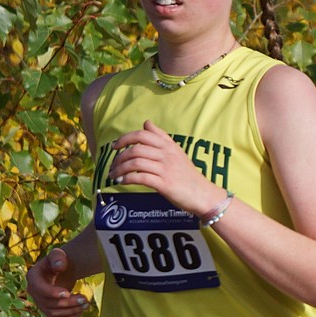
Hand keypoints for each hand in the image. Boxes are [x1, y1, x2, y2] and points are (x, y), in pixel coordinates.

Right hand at [26, 248, 88, 316]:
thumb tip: (60, 265)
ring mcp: (40, 303)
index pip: (39, 289)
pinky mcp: (47, 310)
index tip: (67, 293)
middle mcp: (33, 292)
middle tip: (85, 299)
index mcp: (33, 277)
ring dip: (71, 311)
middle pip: (48, 303)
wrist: (59, 272)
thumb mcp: (58, 255)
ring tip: (86, 304)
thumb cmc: (58, 261)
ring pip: (53, 313)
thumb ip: (58, 257)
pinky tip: (80, 312)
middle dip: (68, 303)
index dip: (52, 292)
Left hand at [108, 120, 223, 216]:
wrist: (203, 194)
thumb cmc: (187, 174)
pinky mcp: (164, 184)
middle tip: (112, 165)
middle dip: (119, 157)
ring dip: (120, 169)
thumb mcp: (176, 151)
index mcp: (169, 146)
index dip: (125, 138)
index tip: (115, 146)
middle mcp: (167, 155)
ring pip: (135, 163)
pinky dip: (127, 179)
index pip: (143, 135)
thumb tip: (147, 122)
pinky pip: (140, 178)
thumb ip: (161, 137)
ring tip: (114, 175)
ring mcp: (166, 169)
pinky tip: (122, 182)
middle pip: (135, 149)